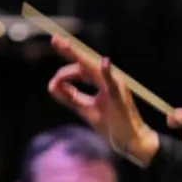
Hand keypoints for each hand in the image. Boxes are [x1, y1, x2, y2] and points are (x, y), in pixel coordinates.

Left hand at [47, 38, 158, 165]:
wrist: (130, 142)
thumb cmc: (112, 125)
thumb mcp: (86, 109)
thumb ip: (70, 98)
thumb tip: (51, 86)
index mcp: (102, 82)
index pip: (81, 68)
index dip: (67, 63)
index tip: (54, 65)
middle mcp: (109, 80)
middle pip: (86, 63)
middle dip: (70, 51)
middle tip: (55, 39)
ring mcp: (116, 87)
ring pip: (94, 69)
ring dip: (80, 57)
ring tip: (66, 45)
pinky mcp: (120, 98)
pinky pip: (113, 84)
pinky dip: (108, 73)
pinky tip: (104, 63)